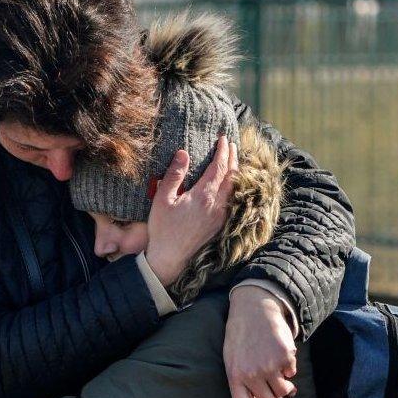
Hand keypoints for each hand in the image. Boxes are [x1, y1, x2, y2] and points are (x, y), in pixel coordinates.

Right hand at [145, 134, 238, 285]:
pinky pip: (232, 200)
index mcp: (203, 196)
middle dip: (233, 157)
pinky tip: (230, 184)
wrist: (169, 258)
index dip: (223, 151)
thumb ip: (174, 175)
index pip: (219, 167)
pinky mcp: (220, 224)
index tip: (223, 139)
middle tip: (231, 144)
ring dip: (235, 171)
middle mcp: (217, 205)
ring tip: (233, 159)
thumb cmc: (162, 229)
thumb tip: (183, 153)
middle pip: (232, 176)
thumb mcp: (162, 199)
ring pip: (234, 188)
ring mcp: (221, 216)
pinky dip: (234, 186)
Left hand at [224, 285, 297, 397]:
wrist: (254, 307)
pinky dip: (290, 369)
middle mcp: (252, 374)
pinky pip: (292, 372)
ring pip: (284, 390)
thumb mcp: (232, 358)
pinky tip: (283, 358)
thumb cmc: (240, 334)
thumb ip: (243, 380)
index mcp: (234, 376)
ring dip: (287, 389)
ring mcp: (270, 366)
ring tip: (288, 387)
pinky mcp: (285, 356)